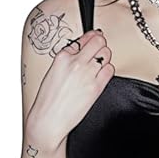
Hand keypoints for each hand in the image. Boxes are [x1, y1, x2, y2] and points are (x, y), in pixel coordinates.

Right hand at [25, 29, 114, 152]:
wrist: (49, 119)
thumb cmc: (48, 100)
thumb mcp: (53, 72)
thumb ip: (67, 60)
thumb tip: (79, 51)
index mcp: (62, 56)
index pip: (84, 38)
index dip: (91, 38)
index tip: (94, 38)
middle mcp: (76, 62)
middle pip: (98, 41)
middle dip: (100, 44)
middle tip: (99, 50)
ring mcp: (87, 74)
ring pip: (106, 54)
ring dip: (105, 57)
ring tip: (100, 64)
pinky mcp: (96, 87)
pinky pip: (110, 70)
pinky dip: (108, 70)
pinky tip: (102, 75)